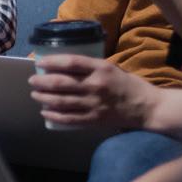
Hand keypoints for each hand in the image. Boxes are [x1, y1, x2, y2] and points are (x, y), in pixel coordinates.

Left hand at [30, 54, 159, 129]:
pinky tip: (45, 112)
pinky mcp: (95, 119)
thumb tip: (63, 64)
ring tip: (35, 94)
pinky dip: (54, 115)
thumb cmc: (129, 85)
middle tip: (33, 81)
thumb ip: (91, 67)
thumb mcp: (111, 68)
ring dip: (44, 98)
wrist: (148, 107)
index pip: (71, 63)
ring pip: (62, 101)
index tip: (39, 63)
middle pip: (61, 83)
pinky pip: (69, 118)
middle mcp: (96, 85)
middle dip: (42, 82)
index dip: (52, 62)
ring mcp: (95, 104)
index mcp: (102, 69)